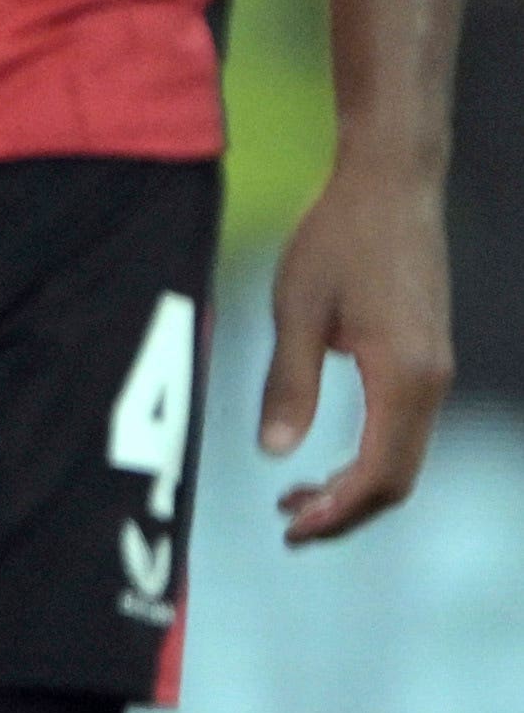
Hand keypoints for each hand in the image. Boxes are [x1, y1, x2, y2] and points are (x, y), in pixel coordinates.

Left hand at [259, 159, 453, 542]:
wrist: (391, 185)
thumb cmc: (337, 238)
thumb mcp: (296, 309)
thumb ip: (288, 384)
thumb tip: (275, 453)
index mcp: (403, 377)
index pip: (379, 475)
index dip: (336, 512)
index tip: (290, 526)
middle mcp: (430, 382)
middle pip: (398, 479)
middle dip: (345, 511)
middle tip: (287, 523)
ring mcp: (435, 371)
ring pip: (404, 457)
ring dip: (355, 486)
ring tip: (295, 496)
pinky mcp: (427, 358)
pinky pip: (405, 429)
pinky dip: (369, 455)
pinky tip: (326, 454)